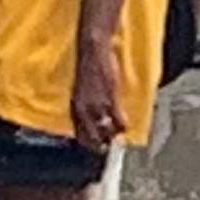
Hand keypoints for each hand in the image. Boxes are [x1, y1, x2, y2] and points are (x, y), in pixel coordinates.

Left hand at [71, 35, 122, 150]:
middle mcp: (83, 109)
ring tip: (117, 134)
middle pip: (91, 136)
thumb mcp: (80, 89)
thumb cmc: (87, 67)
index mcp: (74, 106)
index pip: (78, 132)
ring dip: (112, 134)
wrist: (91, 51)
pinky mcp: (110, 98)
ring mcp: (97, 105)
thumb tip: (89, 114)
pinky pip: (117, 119)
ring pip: (105, 129)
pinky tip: (125, 125)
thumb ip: (83, 103)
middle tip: (106, 147)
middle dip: (99, 145)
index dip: (87, 142)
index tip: (94, 145)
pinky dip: (122, 124)